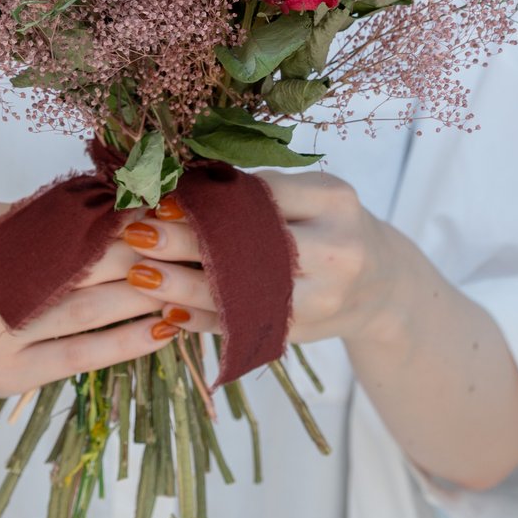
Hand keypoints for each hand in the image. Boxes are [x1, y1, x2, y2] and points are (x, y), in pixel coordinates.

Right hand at [0, 203, 183, 399]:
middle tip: (175, 242)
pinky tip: (162, 330)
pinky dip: (125, 344)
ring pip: (82, 316)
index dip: (103, 222)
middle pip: (71, 272)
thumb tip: (99, 194)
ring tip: (180, 281)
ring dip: (137, 298)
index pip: (54, 235)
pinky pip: (80, 359)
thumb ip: (28, 214)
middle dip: (129, 255)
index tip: (147, 210)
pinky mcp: (13, 378)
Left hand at [116, 172, 403, 348]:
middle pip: (249, 245)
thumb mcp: (313, 193)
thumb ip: (260, 190)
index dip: (208, 199)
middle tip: (136, 231)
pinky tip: (168, 310)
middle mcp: (335, 251)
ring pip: (242, 295)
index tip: (161, 197)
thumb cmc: (333, 225)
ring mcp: (321, 300)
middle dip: (186, 241)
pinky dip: (203, 319)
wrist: (381, 287)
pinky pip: (242, 327)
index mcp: (334, 200)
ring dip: (183, 286)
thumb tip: (184, 183)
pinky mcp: (301, 334)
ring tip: (139, 274)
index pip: (262, 196)